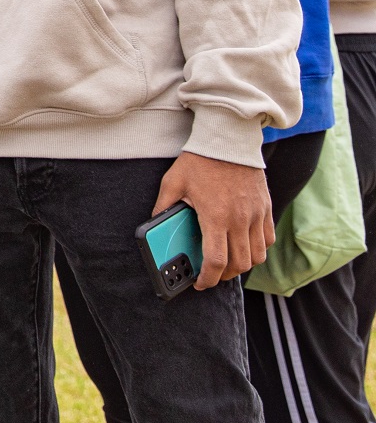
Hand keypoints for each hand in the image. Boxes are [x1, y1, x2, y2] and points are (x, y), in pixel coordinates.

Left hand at [157, 151, 272, 287]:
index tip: (199, 283)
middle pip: (239, 264)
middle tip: (212, 274)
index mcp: (215, 216)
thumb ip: (163, 206)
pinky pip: (268, 239)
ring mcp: (256, 215)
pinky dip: (258, 249)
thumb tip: (154, 224)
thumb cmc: (199, 161)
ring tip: (228, 262)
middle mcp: (239, 220)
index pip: (216, 261)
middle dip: (224, 276)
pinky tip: (244, 245)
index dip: (208, 279)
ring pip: (257, 256)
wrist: (228, 140)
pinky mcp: (266, 209)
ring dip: (243, 265)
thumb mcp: (173, 182)